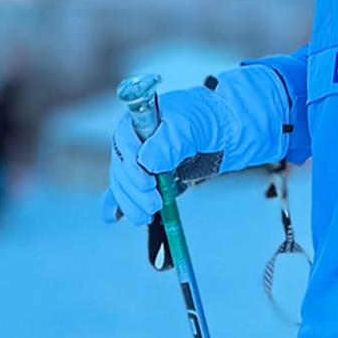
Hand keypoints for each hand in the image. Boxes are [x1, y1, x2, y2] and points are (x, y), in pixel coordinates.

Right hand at [101, 67, 289, 226]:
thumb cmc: (207, 122)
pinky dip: (116, 204)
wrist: (224, 133)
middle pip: (122, 167)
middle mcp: (134, 140)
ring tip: (145, 216)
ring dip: (130, 202)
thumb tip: (147, 162)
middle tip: (154, 204)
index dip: (132, 165)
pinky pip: (123, 190)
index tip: (148, 182)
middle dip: (135, 190)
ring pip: (122, 183)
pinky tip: (113, 216)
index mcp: (140, 121)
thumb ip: (170, 141)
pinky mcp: (144, 178)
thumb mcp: (191, 127)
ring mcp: (138, 160)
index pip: (124, 143)